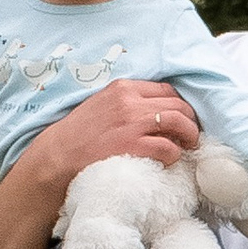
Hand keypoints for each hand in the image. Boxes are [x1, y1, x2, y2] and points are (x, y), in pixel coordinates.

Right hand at [15, 80, 201, 184]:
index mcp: (122, 88)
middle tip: (190, 135)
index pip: (165, 89)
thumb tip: (155, 111)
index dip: (179, 104)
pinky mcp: (134, 146)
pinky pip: (169, 148)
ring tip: (187, 147)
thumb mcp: (102, 105)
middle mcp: (130, 101)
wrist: (57, 158)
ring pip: (179, 122)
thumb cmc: (78, 135)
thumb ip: (126, 103)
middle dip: (190, 120)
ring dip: (189, 136)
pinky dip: (174, 155)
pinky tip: (168, 160)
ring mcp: (133, 124)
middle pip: (178, 104)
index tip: (181, 117)